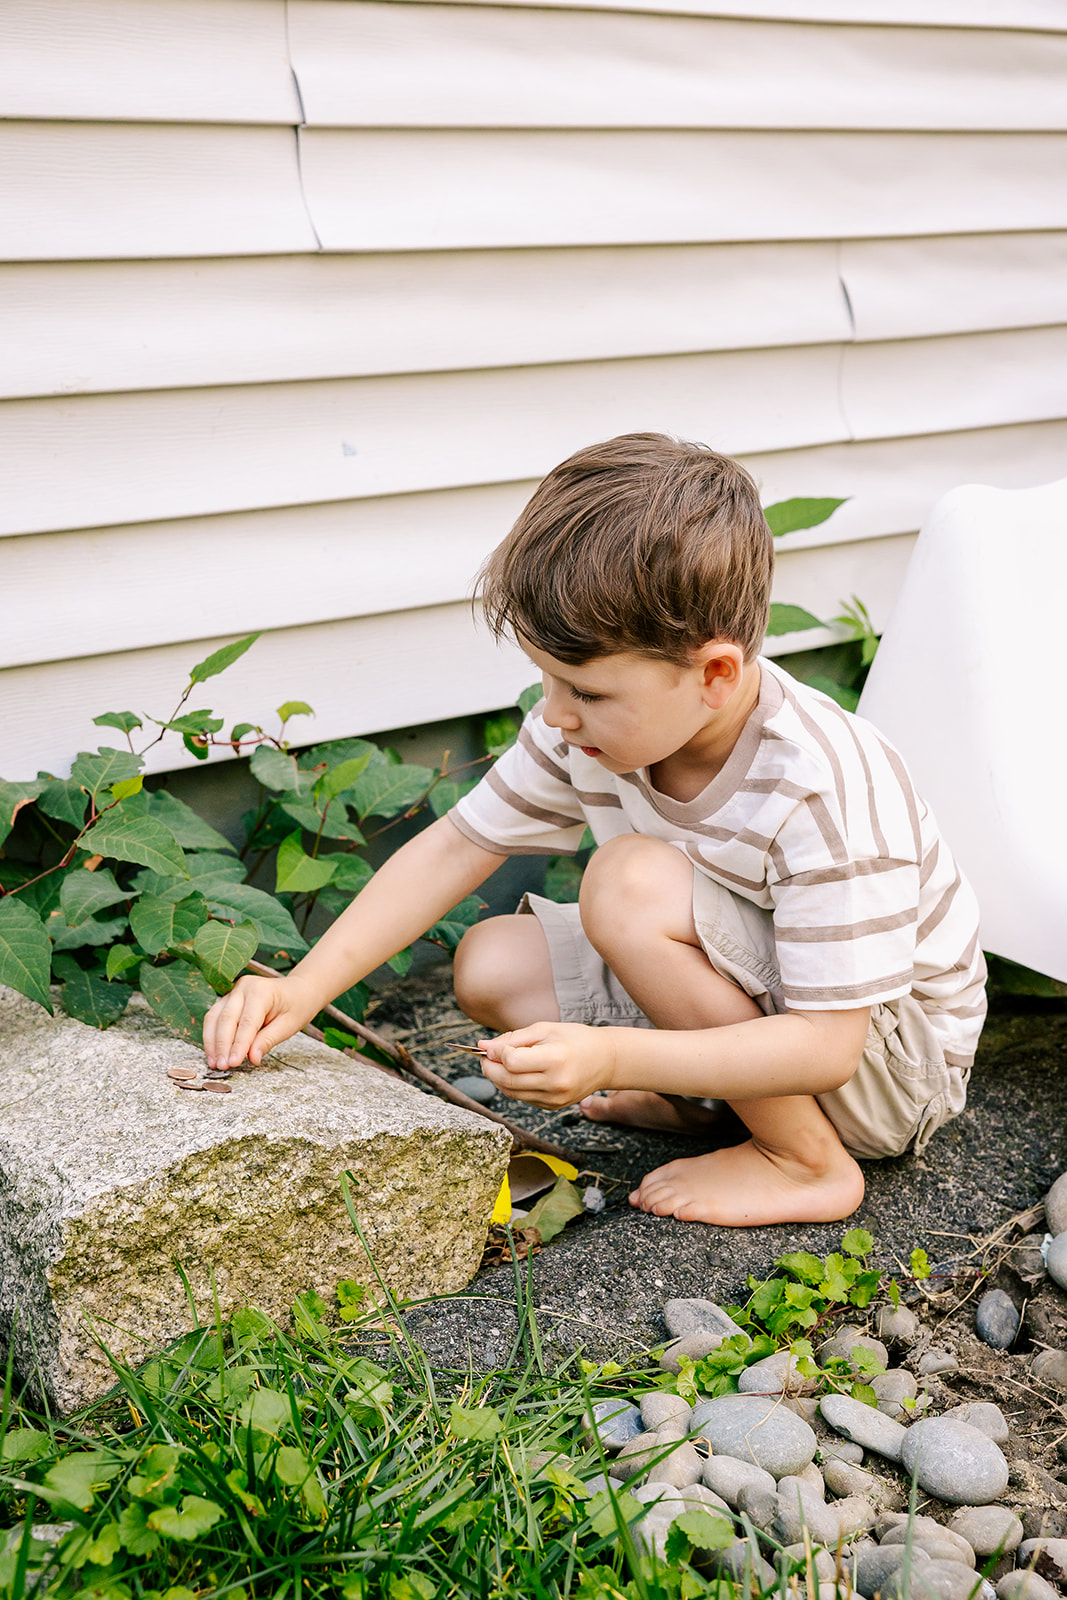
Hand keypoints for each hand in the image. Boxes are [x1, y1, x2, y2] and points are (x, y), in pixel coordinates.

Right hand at [203, 973, 317, 1068]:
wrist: (298, 990)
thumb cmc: (297, 1006)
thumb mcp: (289, 1025)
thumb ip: (268, 1040)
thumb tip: (252, 1058)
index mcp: (262, 991)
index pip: (247, 1022)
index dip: (239, 1044)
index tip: (233, 1063)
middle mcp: (244, 988)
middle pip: (227, 1018)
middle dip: (222, 1045)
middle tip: (222, 1066)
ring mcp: (233, 992)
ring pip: (215, 1017)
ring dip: (212, 1042)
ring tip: (214, 1063)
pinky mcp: (228, 999)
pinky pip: (214, 1017)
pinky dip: (211, 1036)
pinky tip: (213, 1053)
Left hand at [479, 1021, 615, 1108]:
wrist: (605, 1060)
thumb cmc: (575, 1039)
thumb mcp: (545, 1029)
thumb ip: (513, 1038)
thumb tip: (483, 1046)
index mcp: (555, 1059)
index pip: (512, 1062)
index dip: (495, 1053)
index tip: (489, 1045)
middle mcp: (555, 1083)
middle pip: (507, 1080)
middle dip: (489, 1068)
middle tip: (485, 1056)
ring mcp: (554, 1099)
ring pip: (511, 1093)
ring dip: (497, 1078)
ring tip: (499, 1063)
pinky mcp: (553, 1107)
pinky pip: (523, 1098)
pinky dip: (513, 1086)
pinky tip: (517, 1073)